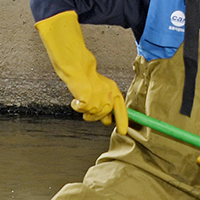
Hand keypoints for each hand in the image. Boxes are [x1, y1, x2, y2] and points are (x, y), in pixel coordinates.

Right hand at [35, 10, 127, 134]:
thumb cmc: (86, 77)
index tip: (124, 132)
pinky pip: (81, 110)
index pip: (121, 109)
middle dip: (94, 114)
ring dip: (84, 110)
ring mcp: (99, 99)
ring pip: (92, 116)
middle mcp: (109, 96)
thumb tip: (108, 121)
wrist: (77, 66)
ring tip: (81, 97)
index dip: (122, 121)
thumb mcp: (101, 90)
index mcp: (114, 91)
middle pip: (104, 116)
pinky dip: (76, 105)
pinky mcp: (89, 101)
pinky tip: (76, 96)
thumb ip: (106, 105)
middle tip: (87, 102)